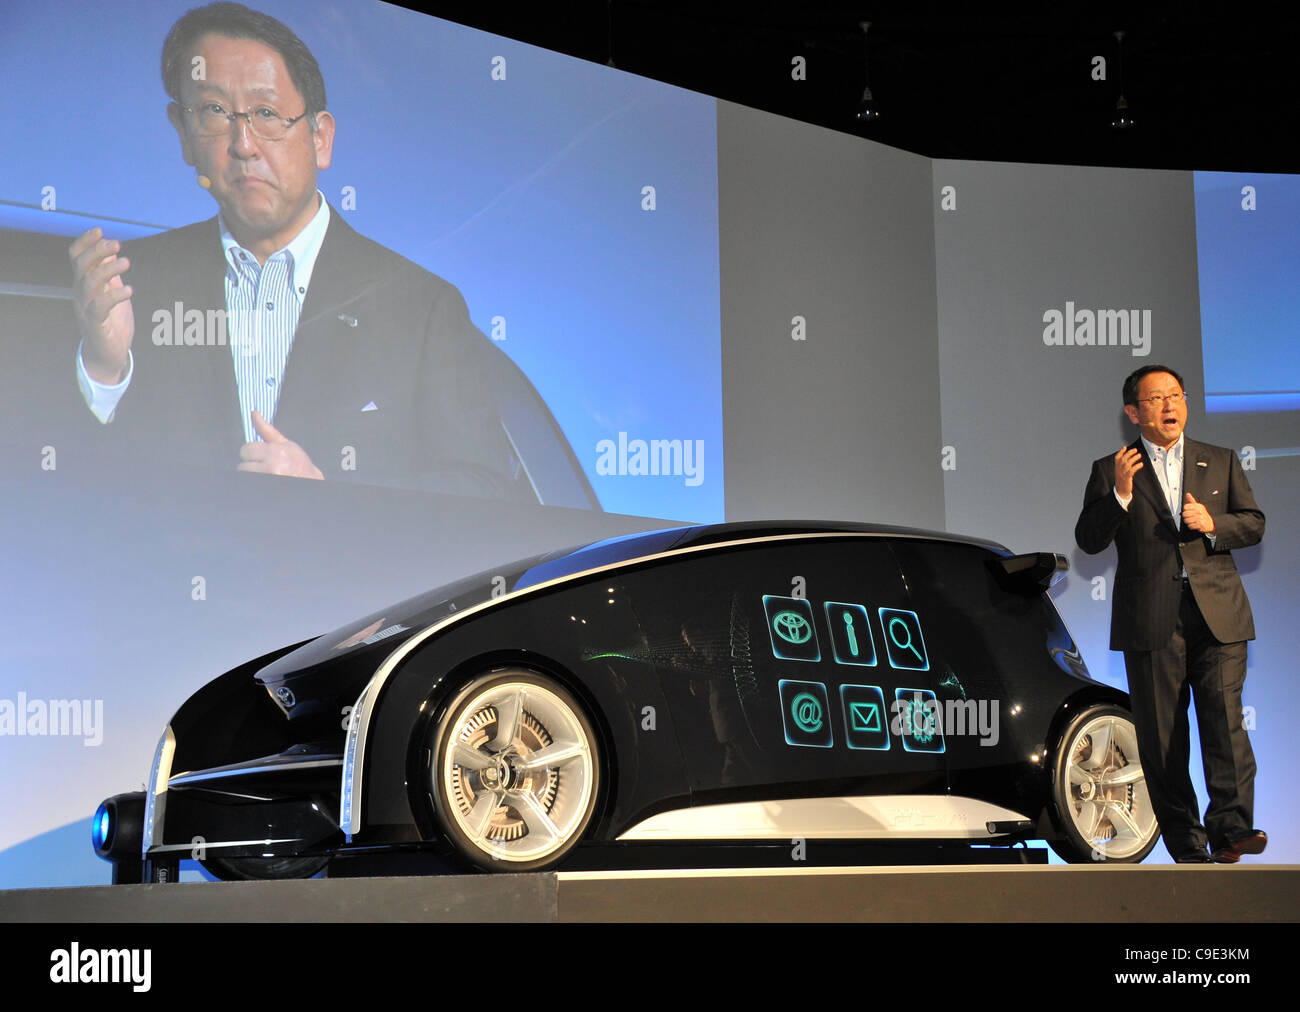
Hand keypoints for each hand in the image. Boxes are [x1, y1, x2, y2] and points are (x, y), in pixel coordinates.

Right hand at [69, 228, 133, 382]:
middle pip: (82, 266)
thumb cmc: (111, 321)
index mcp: (83, 284)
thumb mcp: (111, 292)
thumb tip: (111, 249)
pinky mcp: (96, 325)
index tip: (100, 230)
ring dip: (108, 270)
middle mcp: (80, 294)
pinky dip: (114, 296)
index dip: (86, 242)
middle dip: (97, 251)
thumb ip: (110, 273)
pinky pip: (100, 307)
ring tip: (126, 262)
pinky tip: (130, 290)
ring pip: (90, 283)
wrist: (107, 355)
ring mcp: (86, 309)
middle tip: (117, 244)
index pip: (76, 257)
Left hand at [237, 411, 323, 478]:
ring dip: (252, 476)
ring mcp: (269, 479)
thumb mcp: (286, 444)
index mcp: (275, 452)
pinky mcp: (266, 488)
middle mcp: (272, 467)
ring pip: (245, 476)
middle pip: (242, 465)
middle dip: (251, 466)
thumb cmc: (299, 463)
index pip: (246, 449)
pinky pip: (249, 484)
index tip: (260, 456)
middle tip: (265, 467)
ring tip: (266, 475)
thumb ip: (267, 430)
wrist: (311, 481)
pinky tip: (266, 481)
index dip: (251, 453)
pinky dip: (255, 483)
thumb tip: (254, 413)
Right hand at [1113, 446, 1143, 497]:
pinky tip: (1141, 464)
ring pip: (1127, 464)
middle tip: (1135, 450)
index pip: (1117, 458)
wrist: (1121, 490)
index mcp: (1117, 467)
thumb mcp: (1120, 471)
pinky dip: (1136, 466)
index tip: (1125, 447)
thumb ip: (1123, 464)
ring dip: (1134, 458)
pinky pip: (1132, 470)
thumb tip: (1128, 457)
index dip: (1120, 452)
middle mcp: (1119, 469)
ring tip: (1139, 455)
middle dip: (1129, 453)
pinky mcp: (1127, 477)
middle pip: (1123, 459)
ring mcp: (1122, 473)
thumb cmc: (1122, 479)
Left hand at [1183, 493, 1214, 533]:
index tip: (1189, 511)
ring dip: (1188, 522)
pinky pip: (1190, 526)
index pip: (1186, 507)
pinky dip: (1191, 526)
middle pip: (1185, 514)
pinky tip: (1194, 525)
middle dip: (1186, 517)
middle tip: (1190, 517)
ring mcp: (1200, 518)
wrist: (1210, 524)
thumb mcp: (1198, 507)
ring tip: (1192, 521)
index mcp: (1198, 506)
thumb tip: (1188, 494)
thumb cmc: (1202, 515)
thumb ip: (1191, 501)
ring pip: (1186, 520)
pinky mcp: (1200, 524)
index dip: (1186, 510)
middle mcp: (1200, 512)